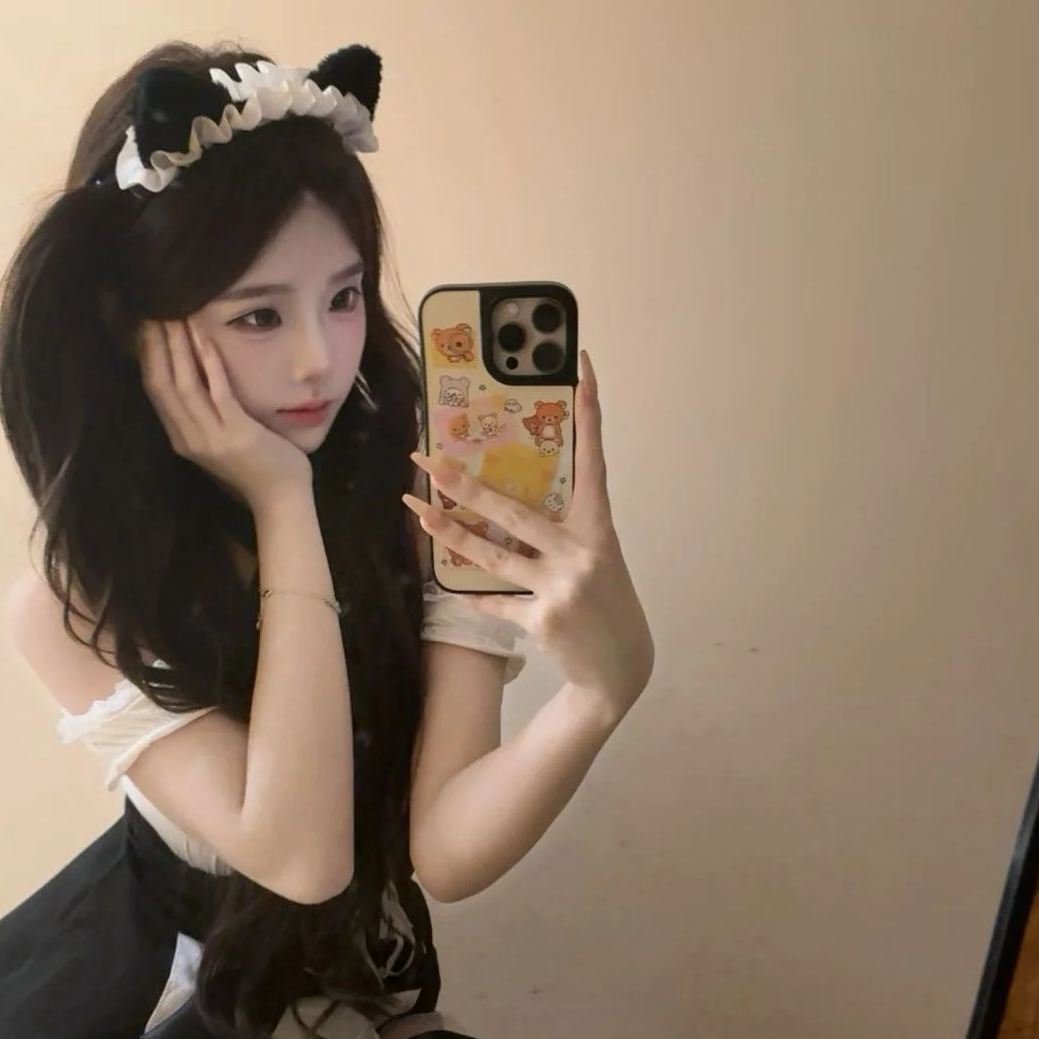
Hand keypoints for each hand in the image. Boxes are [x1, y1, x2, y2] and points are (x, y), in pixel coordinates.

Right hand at [138, 320, 312, 509]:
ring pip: (183, 384)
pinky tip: (203, 336)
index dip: (146, 354)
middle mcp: (188, 438)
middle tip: (151, 308)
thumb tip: (194, 377)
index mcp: (181, 439)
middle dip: (154, 343)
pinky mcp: (237, 433)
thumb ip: (202, 416)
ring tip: (173, 313)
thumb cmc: (257, 467)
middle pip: (161, 383)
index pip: (154, 390)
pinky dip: (208, 362)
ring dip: (177, 345)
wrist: (281, 499)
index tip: (144, 323)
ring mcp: (211, 437)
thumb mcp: (218, 441)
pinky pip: (217, 391)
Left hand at [404, 351, 654, 721]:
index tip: (580, 366)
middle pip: (514, 510)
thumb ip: (562, 532)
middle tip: (429, 461)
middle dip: (466, 485)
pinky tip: (449, 586)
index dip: (589, 412)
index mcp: (599, 528)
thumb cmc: (606, 604)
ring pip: (493, 555)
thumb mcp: (597, 559)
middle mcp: (581, 552)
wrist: (620, 671)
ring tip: (418, 512)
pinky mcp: (542, 619)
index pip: (593, 459)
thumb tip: (507, 506)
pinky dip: (473, 595)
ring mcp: (561, 587)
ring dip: (450, 534)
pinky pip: (494, 601)